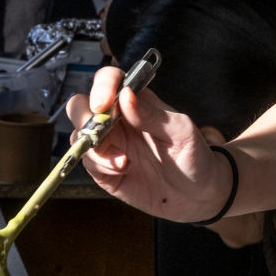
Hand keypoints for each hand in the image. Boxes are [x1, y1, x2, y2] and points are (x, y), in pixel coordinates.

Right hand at [65, 66, 232, 223]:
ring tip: (124, 162)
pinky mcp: (104, 170)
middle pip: (80, 106)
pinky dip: (100, 165)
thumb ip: (152, 114)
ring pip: (79, 135)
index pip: (107, 81)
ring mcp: (108, 145)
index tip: (104, 103)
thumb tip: (126, 95)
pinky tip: (124, 169)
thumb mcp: (181, 131)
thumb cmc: (193, 155)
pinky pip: (87, 162)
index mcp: (135, 101)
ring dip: (95, 147)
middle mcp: (116, 120)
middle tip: (102, 132)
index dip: (101, 86)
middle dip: (85, 117)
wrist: (197, 194)